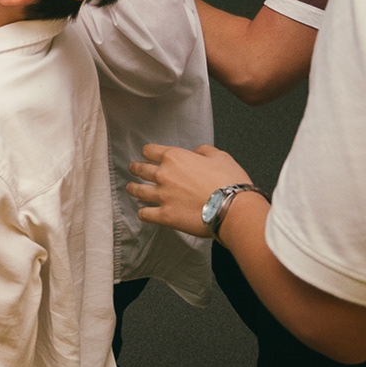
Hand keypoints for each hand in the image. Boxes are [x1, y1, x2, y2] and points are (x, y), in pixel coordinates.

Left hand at [127, 143, 255, 237]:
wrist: (233, 208)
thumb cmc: (230, 182)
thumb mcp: (220, 156)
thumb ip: (203, 151)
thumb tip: (195, 153)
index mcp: (175, 158)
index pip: (150, 151)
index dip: (148, 152)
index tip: (147, 155)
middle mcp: (163, 175)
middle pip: (140, 169)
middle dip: (136, 168)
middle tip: (134, 169)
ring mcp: (162, 196)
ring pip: (138, 191)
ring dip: (133, 189)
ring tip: (131, 188)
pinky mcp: (164, 215)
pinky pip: (145, 214)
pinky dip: (143, 213)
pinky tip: (143, 212)